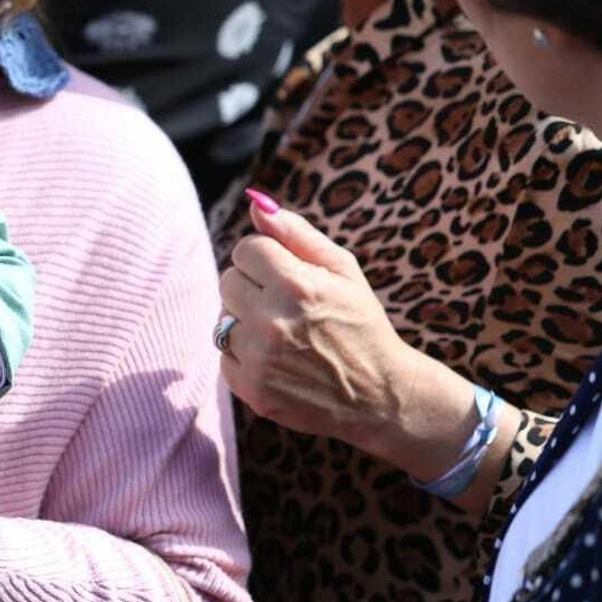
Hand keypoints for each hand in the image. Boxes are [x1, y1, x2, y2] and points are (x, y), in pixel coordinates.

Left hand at [218, 194, 456, 458]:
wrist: (380, 396)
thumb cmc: (360, 323)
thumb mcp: (342, 270)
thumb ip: (296, 233)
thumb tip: (255, 204)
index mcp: (297, 285)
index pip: (246, 249)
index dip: (266, 259)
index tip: (286, 274)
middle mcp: (273, 321)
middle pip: (228, 280)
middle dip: (253, 287)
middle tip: (287, 305)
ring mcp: (260, 359)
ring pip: (222, 317)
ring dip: (246, 320)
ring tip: (284, 333)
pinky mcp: (251, 390)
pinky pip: (224, 355)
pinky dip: (245, 355)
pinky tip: (279, 360)